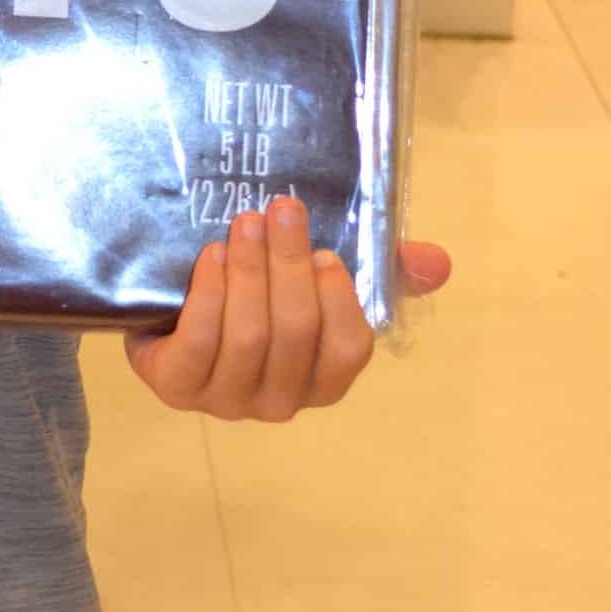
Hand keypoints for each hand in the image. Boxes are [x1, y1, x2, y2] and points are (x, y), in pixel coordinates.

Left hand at [125, 196, 449, 419]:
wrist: (172, 311)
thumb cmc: (260, 297)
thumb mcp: (319, 279)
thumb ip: (383, 272)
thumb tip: (438, 262)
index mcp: (323, 380)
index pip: (349, 349)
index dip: (339, 298)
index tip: (322, 252)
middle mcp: (280, 401)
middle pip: (294, 332)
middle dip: (288, 265)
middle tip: (279, 210)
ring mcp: (226, 400)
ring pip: (247, 336)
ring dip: (249, 271)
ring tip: (245, 224)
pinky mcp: (177, 387)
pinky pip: (200, 342)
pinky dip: (210, 294)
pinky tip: (212, 257)